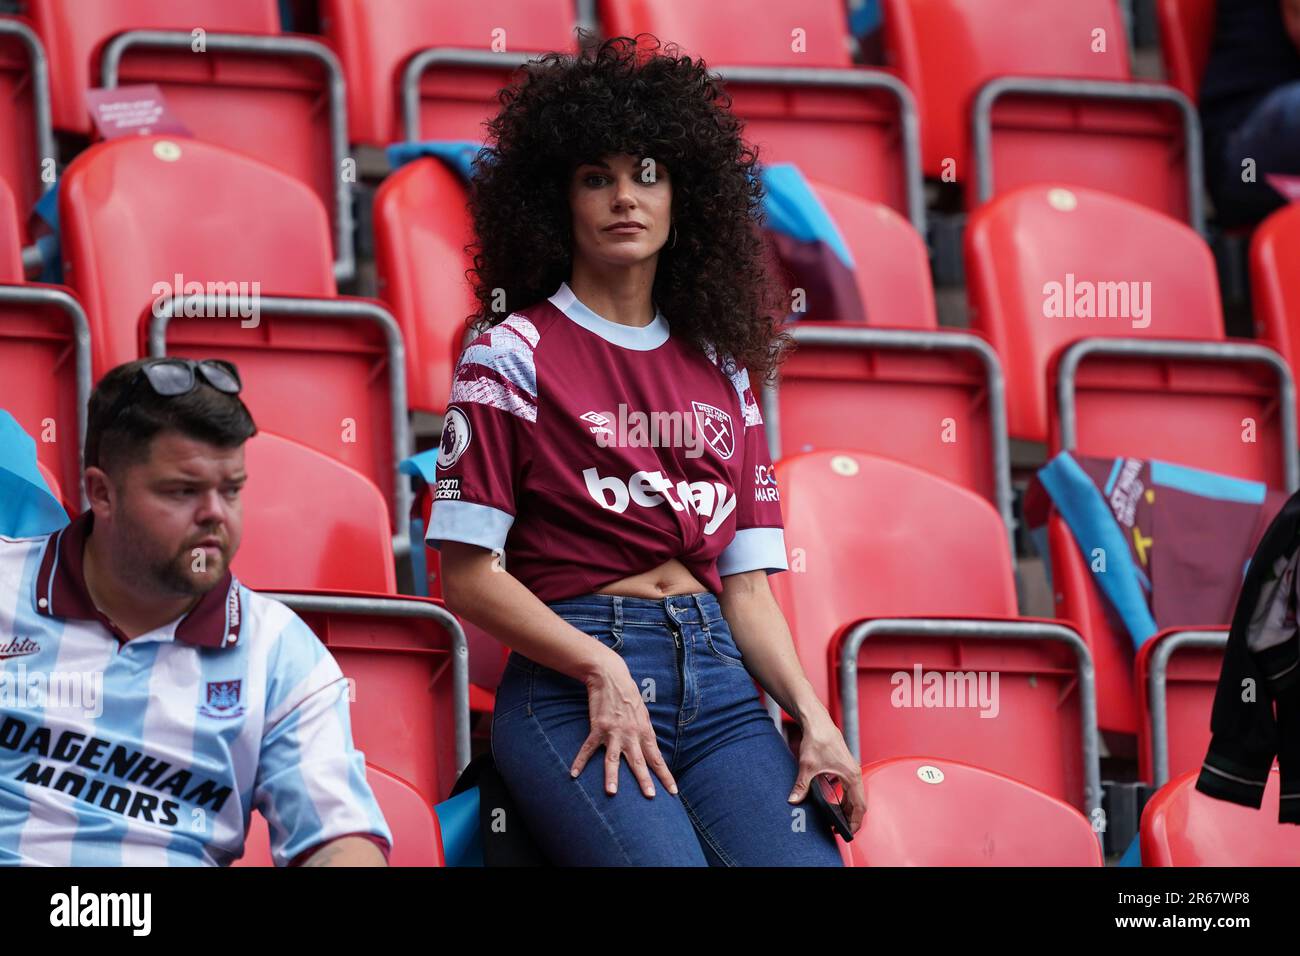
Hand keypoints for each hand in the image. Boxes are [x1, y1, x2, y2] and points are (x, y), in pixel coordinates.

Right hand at [570, 648, 678, 797]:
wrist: (611, 677)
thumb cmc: (629, 696)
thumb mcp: (643, 715)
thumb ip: (646, 734)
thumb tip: (652, 750)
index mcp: (645, 732)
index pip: (657, 759)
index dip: (665, 776)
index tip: (673, 792)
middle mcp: (631, 735)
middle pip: (639, 762)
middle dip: (645, 780)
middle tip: (650, 796)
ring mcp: (614, 732)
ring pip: (613, 759)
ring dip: (612, 776)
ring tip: (612, 793)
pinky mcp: (598, 727)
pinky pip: (588, 748)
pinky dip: (580, 761)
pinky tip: (574, 774)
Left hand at [788, 710, 865, 834]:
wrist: (817, 722)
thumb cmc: (817, 740)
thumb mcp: (807, 766)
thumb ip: (802, 785)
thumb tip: (793, 800)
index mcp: (851, 776)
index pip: (859, 806)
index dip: (855, 822)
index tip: (847, 833)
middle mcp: (854, 773)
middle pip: (859, 803)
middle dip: (850, 818)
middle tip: (838, 830)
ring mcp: (850, 770)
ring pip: (854, 795)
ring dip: (847, 808)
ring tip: (835, 820)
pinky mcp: (844, 766)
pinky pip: (849, 788)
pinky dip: (844, 798)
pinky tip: (832, 803)